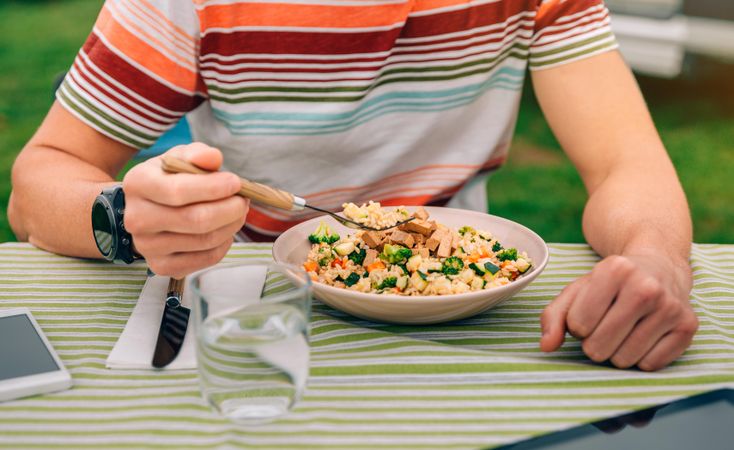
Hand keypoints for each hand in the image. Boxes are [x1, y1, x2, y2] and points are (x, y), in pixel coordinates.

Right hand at [122, 143, 248, 277]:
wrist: (149, 208)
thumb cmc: (171, 178)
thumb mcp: (181, 157)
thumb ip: (198, 154)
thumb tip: (213, 158)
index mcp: (138, 184)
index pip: (178, 191)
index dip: (214, 188)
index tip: (236, 183)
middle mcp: (137, 218)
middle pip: (195, 220)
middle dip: (230, 209)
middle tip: (243, 200)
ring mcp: (147, 246)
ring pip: (204, 241)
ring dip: (231, 226)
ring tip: (237, 212)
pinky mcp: (161, 266)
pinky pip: (205, 259)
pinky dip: (224, 244)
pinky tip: (225, 230)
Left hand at [539, 253, 697, 370]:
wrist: (659, 266)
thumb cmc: (610, 283)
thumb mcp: (577, 291)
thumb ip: (553, 317)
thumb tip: (546, 346)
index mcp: (614, 270)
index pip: (578, 325)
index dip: (578, 325)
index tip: (588, 314)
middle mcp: (646, 287)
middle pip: (598, 347)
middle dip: (594, 343)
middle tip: (604, 326)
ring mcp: (671, 307)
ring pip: (624, 360)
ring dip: (616, 353)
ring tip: (622, 330)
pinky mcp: (688, 327)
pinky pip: (650, 365)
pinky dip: (640, 358)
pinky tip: (643, 336)